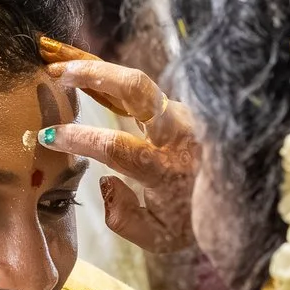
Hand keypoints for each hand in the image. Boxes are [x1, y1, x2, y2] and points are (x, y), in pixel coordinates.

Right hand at [34, 37, 198, 253]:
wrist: (241, 202)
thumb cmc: (194, 222)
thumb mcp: (159, 238)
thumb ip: (123, 217)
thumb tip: (104, 180)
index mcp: (168, 169)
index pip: (118, 147)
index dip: (81, 138)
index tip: (48, 136)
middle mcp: (177, 133)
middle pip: (136, 90)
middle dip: (93, 75)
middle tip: (53, 71)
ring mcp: (179, 114)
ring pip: (133, 79)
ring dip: (93, 64)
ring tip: (52, 52)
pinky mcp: (175, 107)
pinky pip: (135, 86)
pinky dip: (104, 72)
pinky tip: (76, 62)